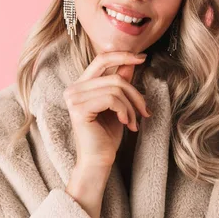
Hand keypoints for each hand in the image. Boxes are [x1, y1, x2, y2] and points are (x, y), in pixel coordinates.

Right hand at [62, 51, 151, 168]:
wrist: (98, 161)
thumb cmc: (107, 135)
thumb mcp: (118, 105)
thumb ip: (120, 83)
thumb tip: (130, 62)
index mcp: (80, 85)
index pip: (101, 60)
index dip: (122, 56)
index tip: (143, 58)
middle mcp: (73, 89)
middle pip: (115, 77)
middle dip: (135, 94)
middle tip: (145, 111)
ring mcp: (74, 98)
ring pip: (116, 89)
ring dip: (132, 107)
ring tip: (134, 122)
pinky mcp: (79, 109)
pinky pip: (112, 100)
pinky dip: (125, 111)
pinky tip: (126, 124)